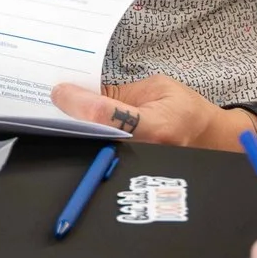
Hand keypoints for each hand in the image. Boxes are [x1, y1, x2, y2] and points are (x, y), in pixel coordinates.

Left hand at [51, 75, 256, 148]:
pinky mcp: (127, 170)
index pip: (106, 116)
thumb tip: (83, 92)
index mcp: (155, 125)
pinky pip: (100, 152)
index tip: (60, 92)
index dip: (79, 104)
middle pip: (93, 136)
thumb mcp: (156, 87)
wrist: (205, 137)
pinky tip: (72, 125)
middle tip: (51, 100)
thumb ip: (119, 93)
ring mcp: (135, 166)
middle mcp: (143, 151)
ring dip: (73, 129)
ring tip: (58, 110)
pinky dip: (84, 138)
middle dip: (69, 118)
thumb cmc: (186, 109)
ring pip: (93, 148)